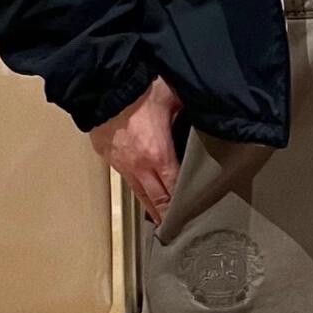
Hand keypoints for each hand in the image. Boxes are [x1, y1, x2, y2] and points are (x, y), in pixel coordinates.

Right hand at [88, 74, 184, 225]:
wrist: (103, 85)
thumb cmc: (139, 90)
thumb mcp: (173, 97)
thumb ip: (190, 111)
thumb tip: (209, 110)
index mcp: (159, 156)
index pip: (174, 190)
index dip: (183, 205)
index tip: (193, 215)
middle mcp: (140, 167)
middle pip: (156, 200)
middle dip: (167, 215)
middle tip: (178, 227)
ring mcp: (122, 165)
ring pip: (139, 193)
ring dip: (151, 204)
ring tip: (161, 216)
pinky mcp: (108, 157)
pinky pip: (126, 177)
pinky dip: (137, 185)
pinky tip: (143, 188)